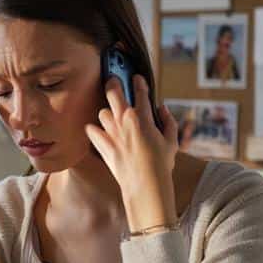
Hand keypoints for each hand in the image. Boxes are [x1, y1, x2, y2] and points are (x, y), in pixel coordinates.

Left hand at [85, 75, 179, 232]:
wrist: (145, 185)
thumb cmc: (161, 164)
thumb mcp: (172, 141)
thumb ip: (168, 121)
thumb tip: (161, 108)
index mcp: (143, 118)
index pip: (140, 92)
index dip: (139, 82)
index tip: (137, 78)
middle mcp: (125, 121)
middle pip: (113, 93)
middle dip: (113, 83)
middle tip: (113, 79)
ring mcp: (111, 133)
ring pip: (102, 112)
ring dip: (107, 113)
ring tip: (112, 117)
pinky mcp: (102, 145)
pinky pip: (91, 130)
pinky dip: (94, 130)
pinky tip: (99, 132)